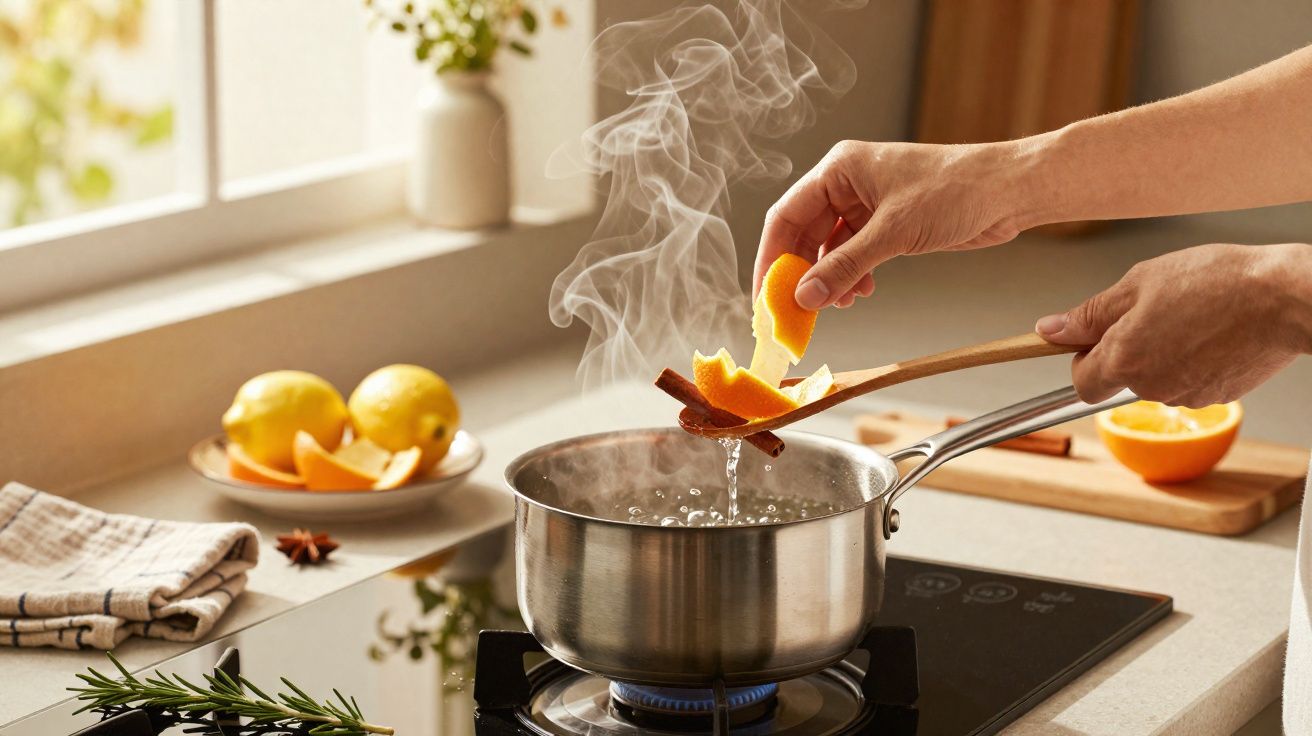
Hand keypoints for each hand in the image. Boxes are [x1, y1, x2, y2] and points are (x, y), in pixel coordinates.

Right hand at [755, 139, 1037, 308]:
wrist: (1010, 190)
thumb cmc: (957, 189)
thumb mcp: (893, 232)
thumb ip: (844, 266)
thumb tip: (805, 296)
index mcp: (839, 169)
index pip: (786, 216)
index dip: (771, 258)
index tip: (765, 295)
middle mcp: (847, 184)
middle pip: (804, 235)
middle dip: (802, 274)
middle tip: (797, 311)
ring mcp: (867, 204)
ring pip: (829, 249)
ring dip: (830, 279)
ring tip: (839, 303)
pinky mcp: (887, 224)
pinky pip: (854, 254)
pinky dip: (853, 276)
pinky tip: (861, 292)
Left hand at [1036, 243, 1311, 406]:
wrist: (1286, 299)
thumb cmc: (1218, 282)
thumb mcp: (1140, 282)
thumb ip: (1091, 313)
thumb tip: (1050, 330)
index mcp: (1125, 358)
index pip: (1081, 382)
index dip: (1083, 358)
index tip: (1095, 336)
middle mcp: (1152, 386)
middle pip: (1120, 378)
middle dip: (1127, 349)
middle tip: (1153, 311)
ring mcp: (1187, 394)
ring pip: (1156, 378)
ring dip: (1162, 352)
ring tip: (1190, 314)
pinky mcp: (1218, 395)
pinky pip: (1190, 379)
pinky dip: (1194, 359)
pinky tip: (1213, 331)